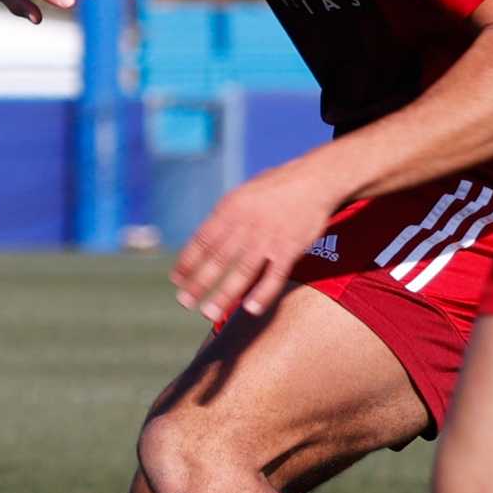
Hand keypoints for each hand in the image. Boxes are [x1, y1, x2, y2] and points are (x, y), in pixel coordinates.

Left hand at [171, 157, 344, 324]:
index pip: (202, 240)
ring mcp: (268, 238)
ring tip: (208, 313)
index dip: (187, 261)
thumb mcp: (243, 194)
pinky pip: (274, 276)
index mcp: (230, 209)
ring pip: (242, 273)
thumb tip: (205, 241)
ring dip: (224, 295)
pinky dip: (262, 294)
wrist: (315, 179)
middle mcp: (246, 225)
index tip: (177, 279)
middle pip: (217, 260)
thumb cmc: (275, 187)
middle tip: (184, 302)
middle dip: (198, 283)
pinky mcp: (290, 248)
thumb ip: (225, 217)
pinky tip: (250, 310)